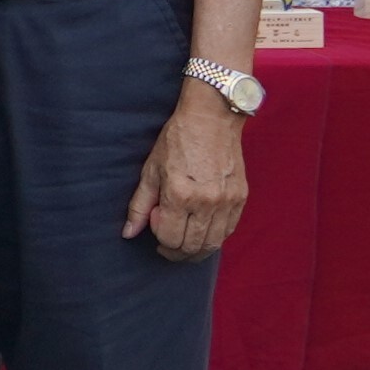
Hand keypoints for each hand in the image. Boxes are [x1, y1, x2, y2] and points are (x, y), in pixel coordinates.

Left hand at [127, 88, 250, 256]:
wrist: (211, 118)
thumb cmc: (177, 140)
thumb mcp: (150, 171)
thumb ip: (139, 206)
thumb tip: (128, 233)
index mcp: (180, 195)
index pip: (171, 239)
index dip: (160, 240)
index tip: (156, 225)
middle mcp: (206, 202)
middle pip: (192, 247)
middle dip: (177, 252)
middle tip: (168, 245)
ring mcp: (227, 201)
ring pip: (213, 244)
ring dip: (197, 249)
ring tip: (185, 241)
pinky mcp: (241, 198)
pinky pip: (229, 230)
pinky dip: (215, 236)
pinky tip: (203, 229)